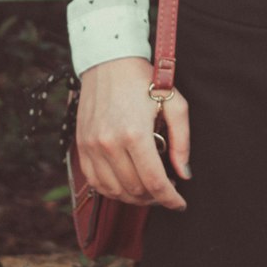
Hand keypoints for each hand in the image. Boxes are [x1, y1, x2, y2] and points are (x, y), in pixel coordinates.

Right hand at [76, 56, 190, 210]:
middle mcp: (110, 144)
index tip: (180, 204)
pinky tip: (127, 184)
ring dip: (135, 197)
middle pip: (135, 189)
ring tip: (150, 189)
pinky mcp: (81, 146)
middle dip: (155, 197)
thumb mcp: (174, 104)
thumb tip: (184, 174)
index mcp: (135, 134)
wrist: (109, 62)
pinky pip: (96, 182)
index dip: (170, 199)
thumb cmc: (145, 81)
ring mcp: (91, 146)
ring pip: (114, 191)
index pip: (155, 182)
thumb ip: (182, 140)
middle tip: (168, 191)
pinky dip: (113, 190)